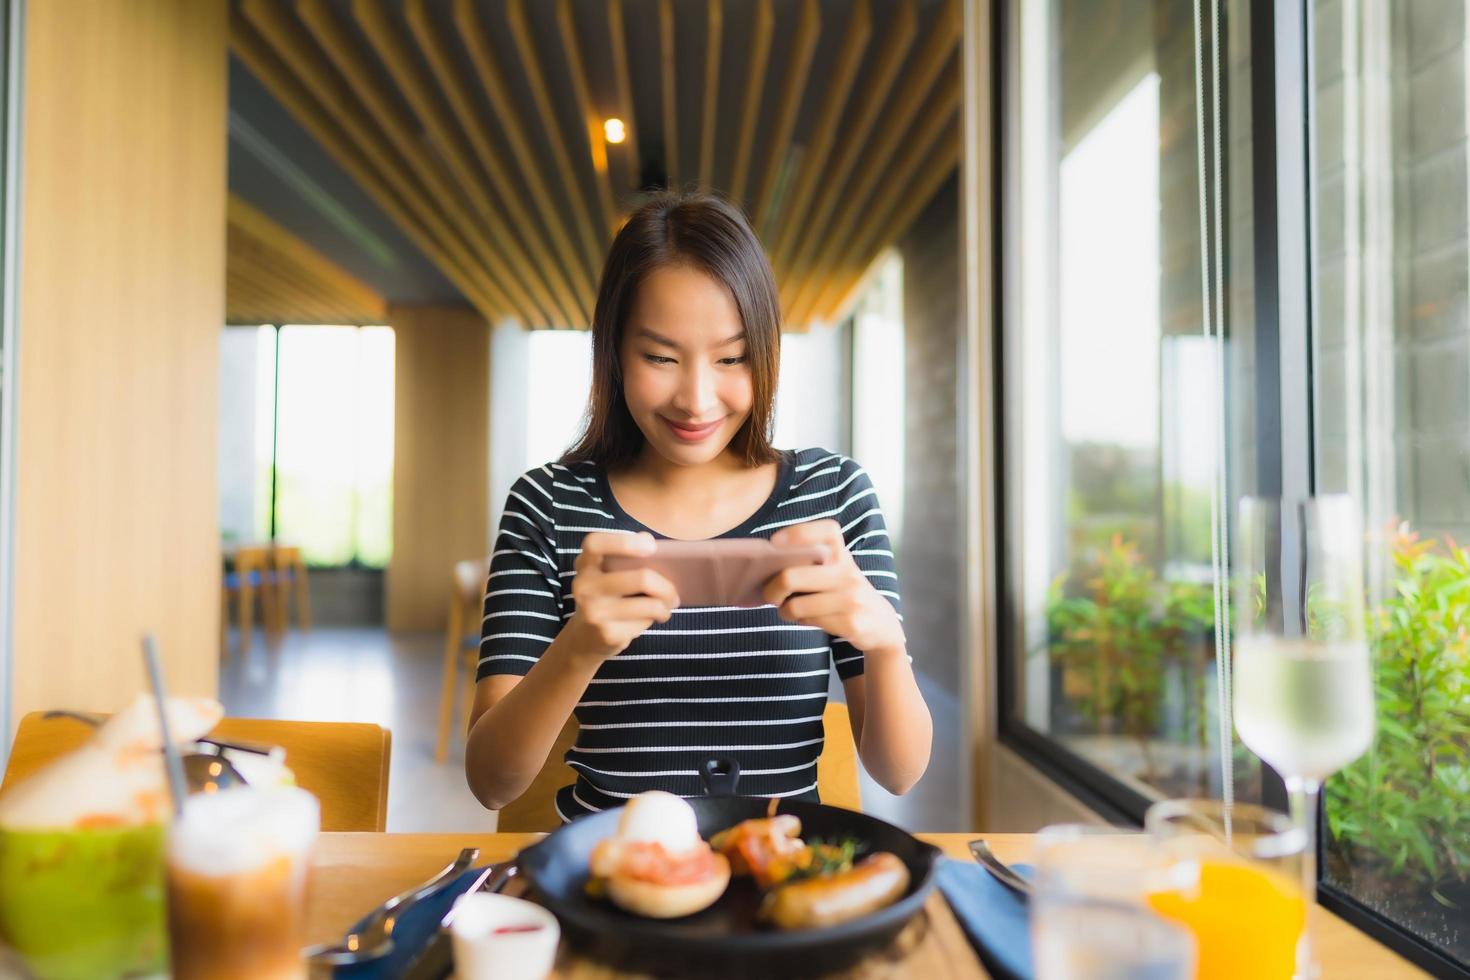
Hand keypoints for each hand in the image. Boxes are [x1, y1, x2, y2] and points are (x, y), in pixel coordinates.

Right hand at [565, 532, 680, 660]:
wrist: (585, 637)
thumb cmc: (605, 597)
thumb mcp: (605, 574)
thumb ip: (625, 558)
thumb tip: (656, 548)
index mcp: (585, 564)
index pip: (595, 544)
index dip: (624, 542)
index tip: (651, 545)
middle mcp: (584, 587)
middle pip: (641, 579)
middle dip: (666, 586)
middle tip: (674, 591)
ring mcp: (594, 612)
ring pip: (649, 604)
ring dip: (665, 605)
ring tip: (669, 604)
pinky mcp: (608, 634)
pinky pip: (645, 621)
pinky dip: (655, 618)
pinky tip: (654, 617)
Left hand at [762, 520, 904, 654]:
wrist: (881, 624)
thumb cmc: (846, 593)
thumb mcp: (837, 570)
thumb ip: (812, 561)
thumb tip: (769, 562)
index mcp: (843, 554)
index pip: (826, 531)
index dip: (797, 532)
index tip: (775, 542)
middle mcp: (847, 572)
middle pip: (791, 577)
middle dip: (772, 589)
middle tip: (772, 595)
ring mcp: (850, 597)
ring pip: (795, 605)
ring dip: (784, 611)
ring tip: (789, 610)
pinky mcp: (850, 621)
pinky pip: (807, 621)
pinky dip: (799, 621)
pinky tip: (807, 619)